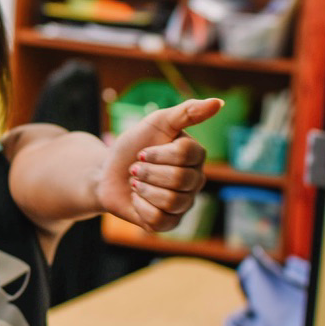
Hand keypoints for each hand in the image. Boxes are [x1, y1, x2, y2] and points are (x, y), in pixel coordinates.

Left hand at [97, 98, 222, 231]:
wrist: (105, 174)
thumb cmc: (132, 147)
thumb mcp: (155, 123)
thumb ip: (186, 112)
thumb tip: (219, 102)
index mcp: (195, 156)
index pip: (187, 154)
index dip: (158, 153)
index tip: (142, 152)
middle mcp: (195, 181)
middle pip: (181, 180)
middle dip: (148, 172)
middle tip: (135, 168)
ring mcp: (184, 204)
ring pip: (173, 202)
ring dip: (144, 189)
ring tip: (136, 183)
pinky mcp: (169, 223)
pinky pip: (160, 220)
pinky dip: (141, 207)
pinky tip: (137, 199)